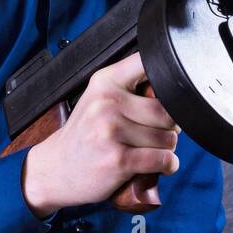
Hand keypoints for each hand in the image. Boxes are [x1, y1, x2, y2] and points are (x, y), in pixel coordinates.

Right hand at [20, 50, 180, 217]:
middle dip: (171, 126)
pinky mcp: (118, 159)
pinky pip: (163, 159)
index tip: (171, 91)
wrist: (56, 167)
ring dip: (167, 148)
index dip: (170, 79)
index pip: (150, 65)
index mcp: (106, 81)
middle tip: (159, 132)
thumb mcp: (99, 98)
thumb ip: (131, 86)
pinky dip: (168, 164)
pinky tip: (160, 164)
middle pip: (167, 111)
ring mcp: (111, 131)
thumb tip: (176, 88)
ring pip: (168, 138)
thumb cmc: (85, 133)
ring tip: (151, 149)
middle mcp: (107, 102)